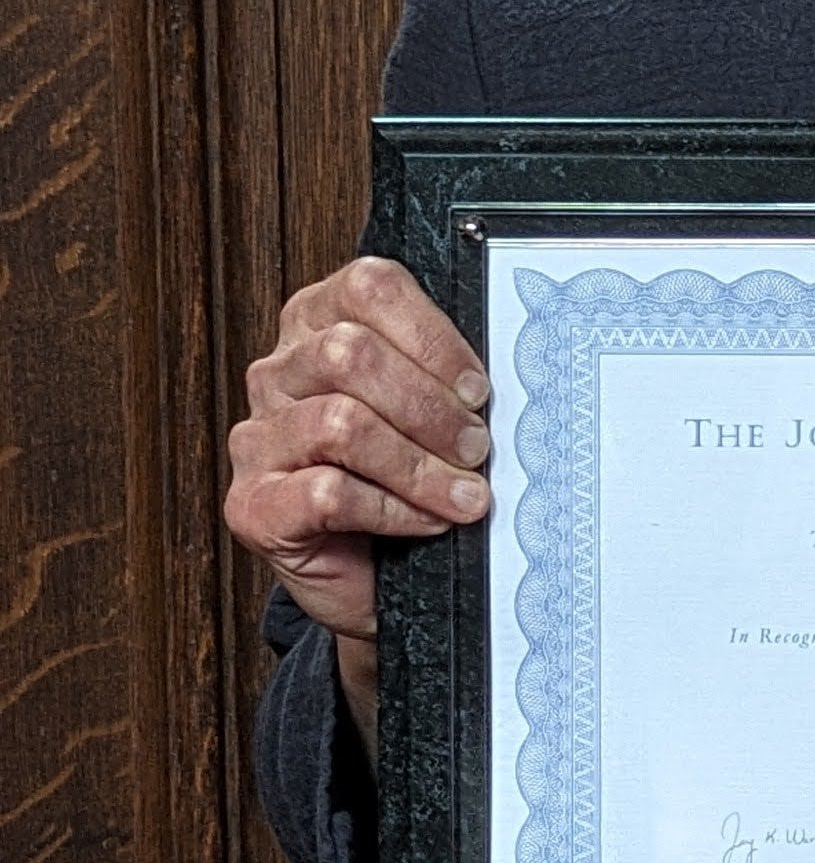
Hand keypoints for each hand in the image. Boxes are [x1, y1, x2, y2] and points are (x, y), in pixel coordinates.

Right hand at [224, 256, 491, 747]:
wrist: (375, 576)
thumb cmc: (405, 481)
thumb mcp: (429, 414)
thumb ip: (446, 378)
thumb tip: (514, 365)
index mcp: (316, 324)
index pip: (367, 287)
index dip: (431, 336)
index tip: (477, 388)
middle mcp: (276, 374)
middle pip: (348, 353)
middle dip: (430, 407)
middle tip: (477, 448)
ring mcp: (257, 440)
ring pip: (340, 424)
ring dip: (419, 465)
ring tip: (464, 494)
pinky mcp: (253, 505)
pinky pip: (328, 492)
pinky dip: (392, 510)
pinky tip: (425, 522)